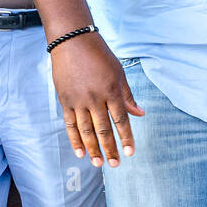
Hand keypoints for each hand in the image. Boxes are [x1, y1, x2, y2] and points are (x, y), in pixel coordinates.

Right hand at [49, 32, 143, 167]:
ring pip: (86, 131)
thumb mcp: (118, 72)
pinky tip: (80, 152)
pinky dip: (75, 139)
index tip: (130, 152)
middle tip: (116, 164)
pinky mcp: (65, 101)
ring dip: (93, 149)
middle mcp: (95, 98)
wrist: (72, 41)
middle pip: (104, 129)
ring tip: (98, 163)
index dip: (126, 138)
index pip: (121, 120)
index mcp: (111, 91)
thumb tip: (140, 114)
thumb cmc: (99, 55)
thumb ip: (127, 96)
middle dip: (110, 149)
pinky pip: (70, 124)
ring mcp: (78, 101)